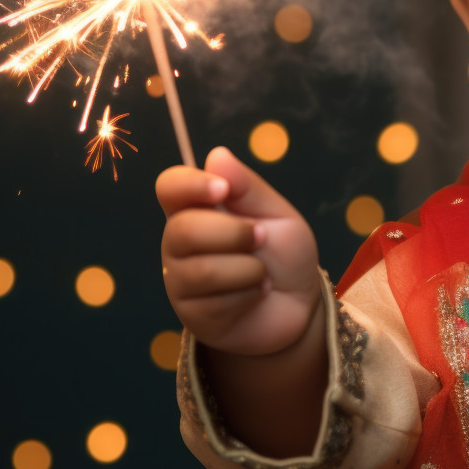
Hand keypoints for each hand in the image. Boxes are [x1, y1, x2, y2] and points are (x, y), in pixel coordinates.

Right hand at [158, 146, 321, 356]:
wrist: (299, 304)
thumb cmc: (284, 254)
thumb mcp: (277, 214)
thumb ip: (248, 188)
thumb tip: (216, 154)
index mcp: (198, 209)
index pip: (170, 186)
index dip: (190, 184)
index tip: (223, 190)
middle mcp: (179, 242)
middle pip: (182, 229)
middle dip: (234, 233)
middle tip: (262, 238)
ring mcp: (181, 279)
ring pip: (202, 270)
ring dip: (248, 269)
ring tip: (263, 272)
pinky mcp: (191, 314)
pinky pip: (214, 302)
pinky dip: (249, 295)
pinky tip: (257, 294)